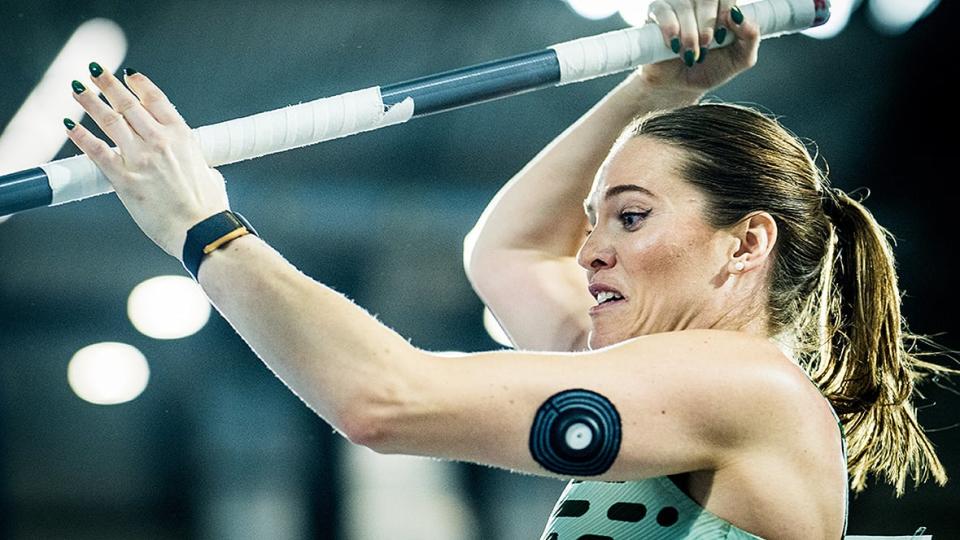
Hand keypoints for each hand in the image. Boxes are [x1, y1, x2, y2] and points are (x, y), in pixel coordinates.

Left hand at [66, 64, 228, 259]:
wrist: (201, 231)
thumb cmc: (209, 209)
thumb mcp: (210, 175)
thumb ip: (198, 165)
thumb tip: (200, 170)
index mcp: (183, 137)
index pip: (156, 100)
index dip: (140, 85)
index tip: (128, 75)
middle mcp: (160, 141)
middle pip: (128, 104)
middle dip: (108, 84)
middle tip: (95, 70)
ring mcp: (140, 158)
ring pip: (109, 121)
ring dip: (90, 101)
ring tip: (77, 88)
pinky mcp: (124, 179)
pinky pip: (96, 150)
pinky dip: (81, 136)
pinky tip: (69, 125)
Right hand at [640, 0, 760, 94]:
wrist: (681, 87)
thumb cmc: (710, 69)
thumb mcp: (740, 58)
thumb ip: (751, 37)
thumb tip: (740, 16)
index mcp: (722, 6)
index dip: (725, 11)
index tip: (722, 37)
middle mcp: (699, 1)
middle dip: (707, 24)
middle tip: (706, 46)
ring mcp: (677, 4)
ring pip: (684, 4)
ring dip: (689, 32)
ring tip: (690, 54)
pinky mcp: (656, 13)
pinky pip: (662, 10)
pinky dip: (669, 27)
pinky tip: (673, 44)